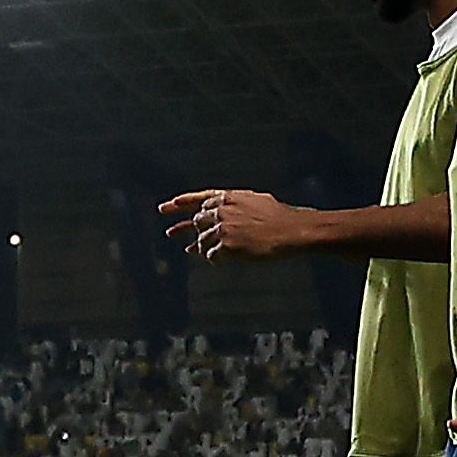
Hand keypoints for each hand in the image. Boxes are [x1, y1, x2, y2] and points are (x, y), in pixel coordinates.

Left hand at [158, 189, 309, 259]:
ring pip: (202, 241)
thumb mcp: (255, 200)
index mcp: (229, 197)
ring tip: (213, 251)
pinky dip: (215, 259)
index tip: (163, 209)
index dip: (179, 204)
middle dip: (183, 228)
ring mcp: (224, 227)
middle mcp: (223, 210)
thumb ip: (234, 202)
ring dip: (204, 247)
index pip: (198, 199)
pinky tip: (222, 260)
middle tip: (170, 233)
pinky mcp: (227, 244)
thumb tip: (219, 207)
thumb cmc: (280, 216)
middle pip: (197, 221)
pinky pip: (211, 255)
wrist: (293, 230)